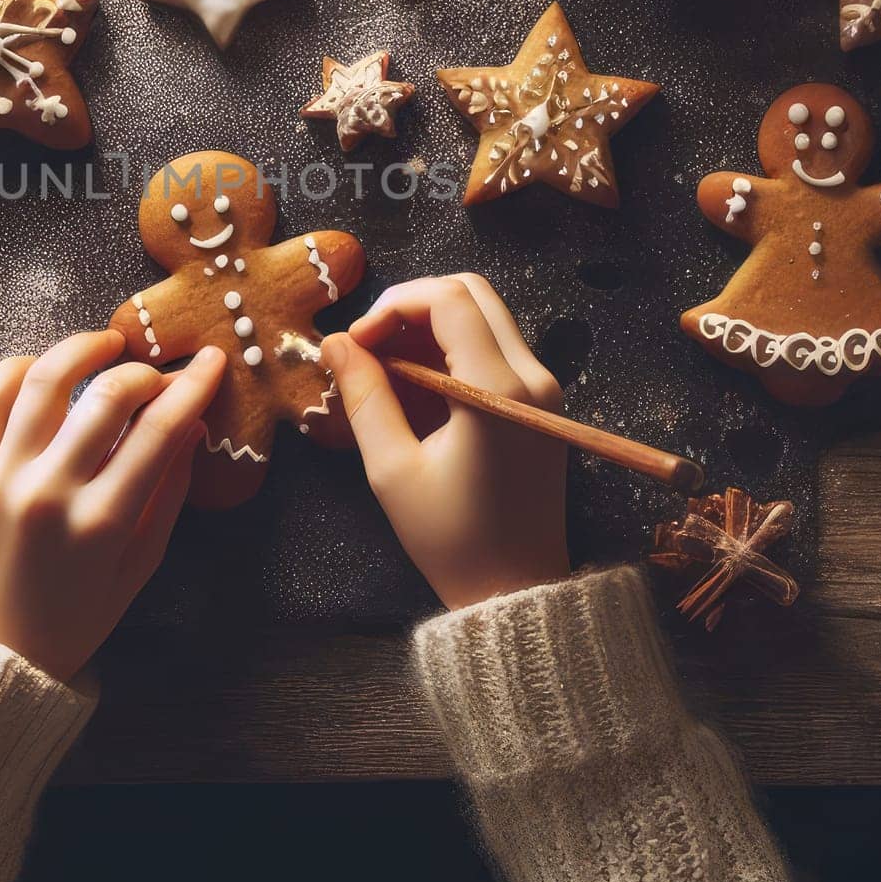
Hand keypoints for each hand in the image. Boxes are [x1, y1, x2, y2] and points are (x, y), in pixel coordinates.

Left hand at [0, 330, 225, 680]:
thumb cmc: (76, 616)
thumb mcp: (139, 567)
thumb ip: (169, 494)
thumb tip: (192, 424)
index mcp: (100, 524)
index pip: (157, 432)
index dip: (191, 387)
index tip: (211, 361)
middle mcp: (49, 493)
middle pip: (107, 398)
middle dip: (145, 371)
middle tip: (158, 371)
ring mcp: (1, 477)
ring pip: (45, 381)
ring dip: (83, 350)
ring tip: (106, 346)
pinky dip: (20, 368)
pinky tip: (46, 369)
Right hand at [321, 274, 568, 608]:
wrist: (517, 589)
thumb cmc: (453, 539)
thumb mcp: (393, 470)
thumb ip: (364, 397)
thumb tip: (336, 342)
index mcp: (498, 390)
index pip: (449, 300)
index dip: (393, 306)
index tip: (356, 342)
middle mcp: (532, 376)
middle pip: (472, 292)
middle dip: (411, 307)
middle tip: (370, 346)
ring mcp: (544, 387)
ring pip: (483, 314)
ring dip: (429, 326)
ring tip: (386, 371)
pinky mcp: (542, 401)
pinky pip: (494, 345)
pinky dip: (450, 348)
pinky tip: (416, 388)